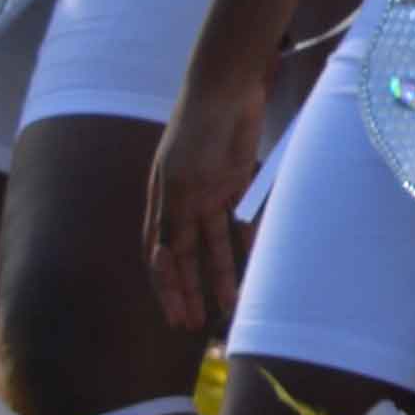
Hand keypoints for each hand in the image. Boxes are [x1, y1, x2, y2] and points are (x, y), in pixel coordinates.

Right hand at [144, 76, 263, 334]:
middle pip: (187, 258)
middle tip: (195, 327)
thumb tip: (163, 262)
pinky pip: (241, 219)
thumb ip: (174, 219)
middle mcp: (185, 204)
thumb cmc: (195, 130)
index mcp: (163, 204)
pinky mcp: (240, 180)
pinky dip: (245, 242)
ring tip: (228, 307)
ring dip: (219, 275)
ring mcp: (213, 193)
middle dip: (190, 292)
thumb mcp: (180, 178)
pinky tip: (251, 265)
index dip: (168, 289)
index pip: (162, 258)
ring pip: (214, 245)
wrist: (227, 87)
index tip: (175, 318)